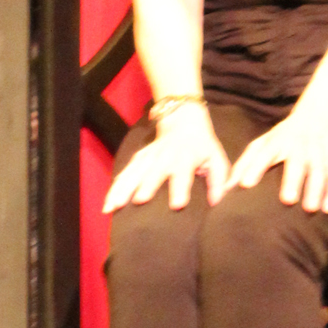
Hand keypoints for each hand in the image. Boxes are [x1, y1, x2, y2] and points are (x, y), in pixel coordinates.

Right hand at [102, 106, 230, 212]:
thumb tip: (216, 203)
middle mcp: (165, 157)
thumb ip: (218, 181)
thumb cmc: (203, 145)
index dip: (181, 188)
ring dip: (123, 188)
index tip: (177, 204)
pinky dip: (116, 186)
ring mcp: (149, 156)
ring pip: (134, 173)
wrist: (183, 119)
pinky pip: (126, 172)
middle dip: (146, 185)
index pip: (183, 174)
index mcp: (186, 158)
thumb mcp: (217, 158)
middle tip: (139, 201)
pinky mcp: (139, 157)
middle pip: (154, 172)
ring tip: (112, 207)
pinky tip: (108, 202)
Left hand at [228, 109, 327, 212]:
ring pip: (320, 170)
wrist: (320, 115)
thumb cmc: (285, 136)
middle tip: (287, 200)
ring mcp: (319, 150)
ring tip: (310, 208)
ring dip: (316, 189)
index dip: (255, 168)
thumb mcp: (264, 143)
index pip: (264, 153)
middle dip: (293, 180)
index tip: (246, 184)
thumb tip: (227, 187)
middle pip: (297, 162)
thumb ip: (246, 164)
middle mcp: (299, 145)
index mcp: (278, 141)